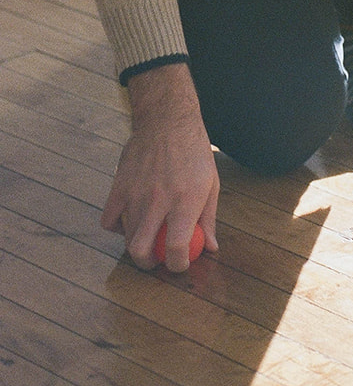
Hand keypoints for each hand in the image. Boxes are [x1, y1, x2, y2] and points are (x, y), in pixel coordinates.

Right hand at [101, 63, 219, 270]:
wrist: (167, 121)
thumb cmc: (194, 153)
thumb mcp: (211, 184)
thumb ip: (209, 219)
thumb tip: (210, 247)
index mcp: (186, 201)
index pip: (177, 247)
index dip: (178, 264)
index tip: (179, 265)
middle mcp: (159, 200)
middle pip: (141, 250)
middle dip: (148, 264)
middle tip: (155, 260)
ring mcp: (136, 194)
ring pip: (126, 238)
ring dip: (136, 244)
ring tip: (147, 234)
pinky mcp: (118, 187)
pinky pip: (109, 221)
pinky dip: (117, 227)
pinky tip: (129, 220)